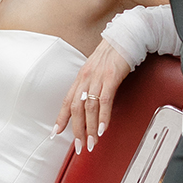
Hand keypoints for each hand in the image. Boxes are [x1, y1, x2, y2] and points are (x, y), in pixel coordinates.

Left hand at [58, 39, 134, 153]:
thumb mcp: (98, 69)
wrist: (126, 37)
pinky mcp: (111, 77)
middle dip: (77, 130)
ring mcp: (98, 77)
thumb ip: (92, 85)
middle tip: (79, 146)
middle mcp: (86, 78)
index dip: (61, 118)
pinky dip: (103, 116)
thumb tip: (89, 102)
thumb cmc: (114, 53)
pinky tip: (103, 128)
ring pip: (89, 107)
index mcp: (82, 77)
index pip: (67, 101)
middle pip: (76, 108)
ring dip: (90, 128)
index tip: (56, 132)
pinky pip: (104, 100)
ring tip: (92, 142)